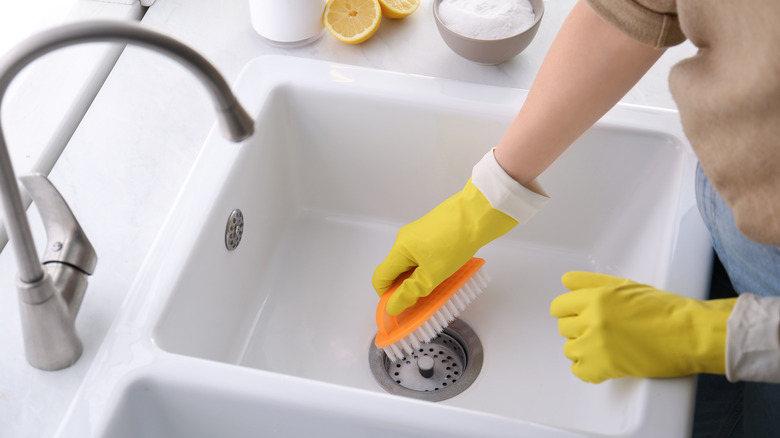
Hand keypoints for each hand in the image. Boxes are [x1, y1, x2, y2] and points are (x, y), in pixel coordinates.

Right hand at [372, 150, 548, 315]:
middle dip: (405, 288)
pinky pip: (423, 255)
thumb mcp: (432, 274)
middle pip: (396, 270)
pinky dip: (429, 267)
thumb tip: (391, 306)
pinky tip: (446, 272)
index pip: (380, 277)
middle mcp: (405, 240)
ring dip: (419, 278)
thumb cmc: (454, 242)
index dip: (386, 296)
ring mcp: (419, 234)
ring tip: (438, 288)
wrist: (479, 212)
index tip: (403, 308)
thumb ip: (410, 292)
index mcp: (399, 249)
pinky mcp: (433, 232)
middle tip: (424, 301)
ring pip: (411, 263)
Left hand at [550, 272, 736, 382]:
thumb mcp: (626, 286)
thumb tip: (566, 281)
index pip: (559, 307)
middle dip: (578, 329)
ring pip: (570, 350)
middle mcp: (592, 320)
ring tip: (605, 346)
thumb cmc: (664, 309)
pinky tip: (603, 363)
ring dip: (583, 349)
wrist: (689, 333)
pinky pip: (580, 371)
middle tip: (600, 331)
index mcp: (596, 298)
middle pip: (564, 329)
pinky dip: (589, 369)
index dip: (568, 311)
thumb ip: (591, 282)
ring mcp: (597, 345)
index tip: (577, 316)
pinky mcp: (606, 367)